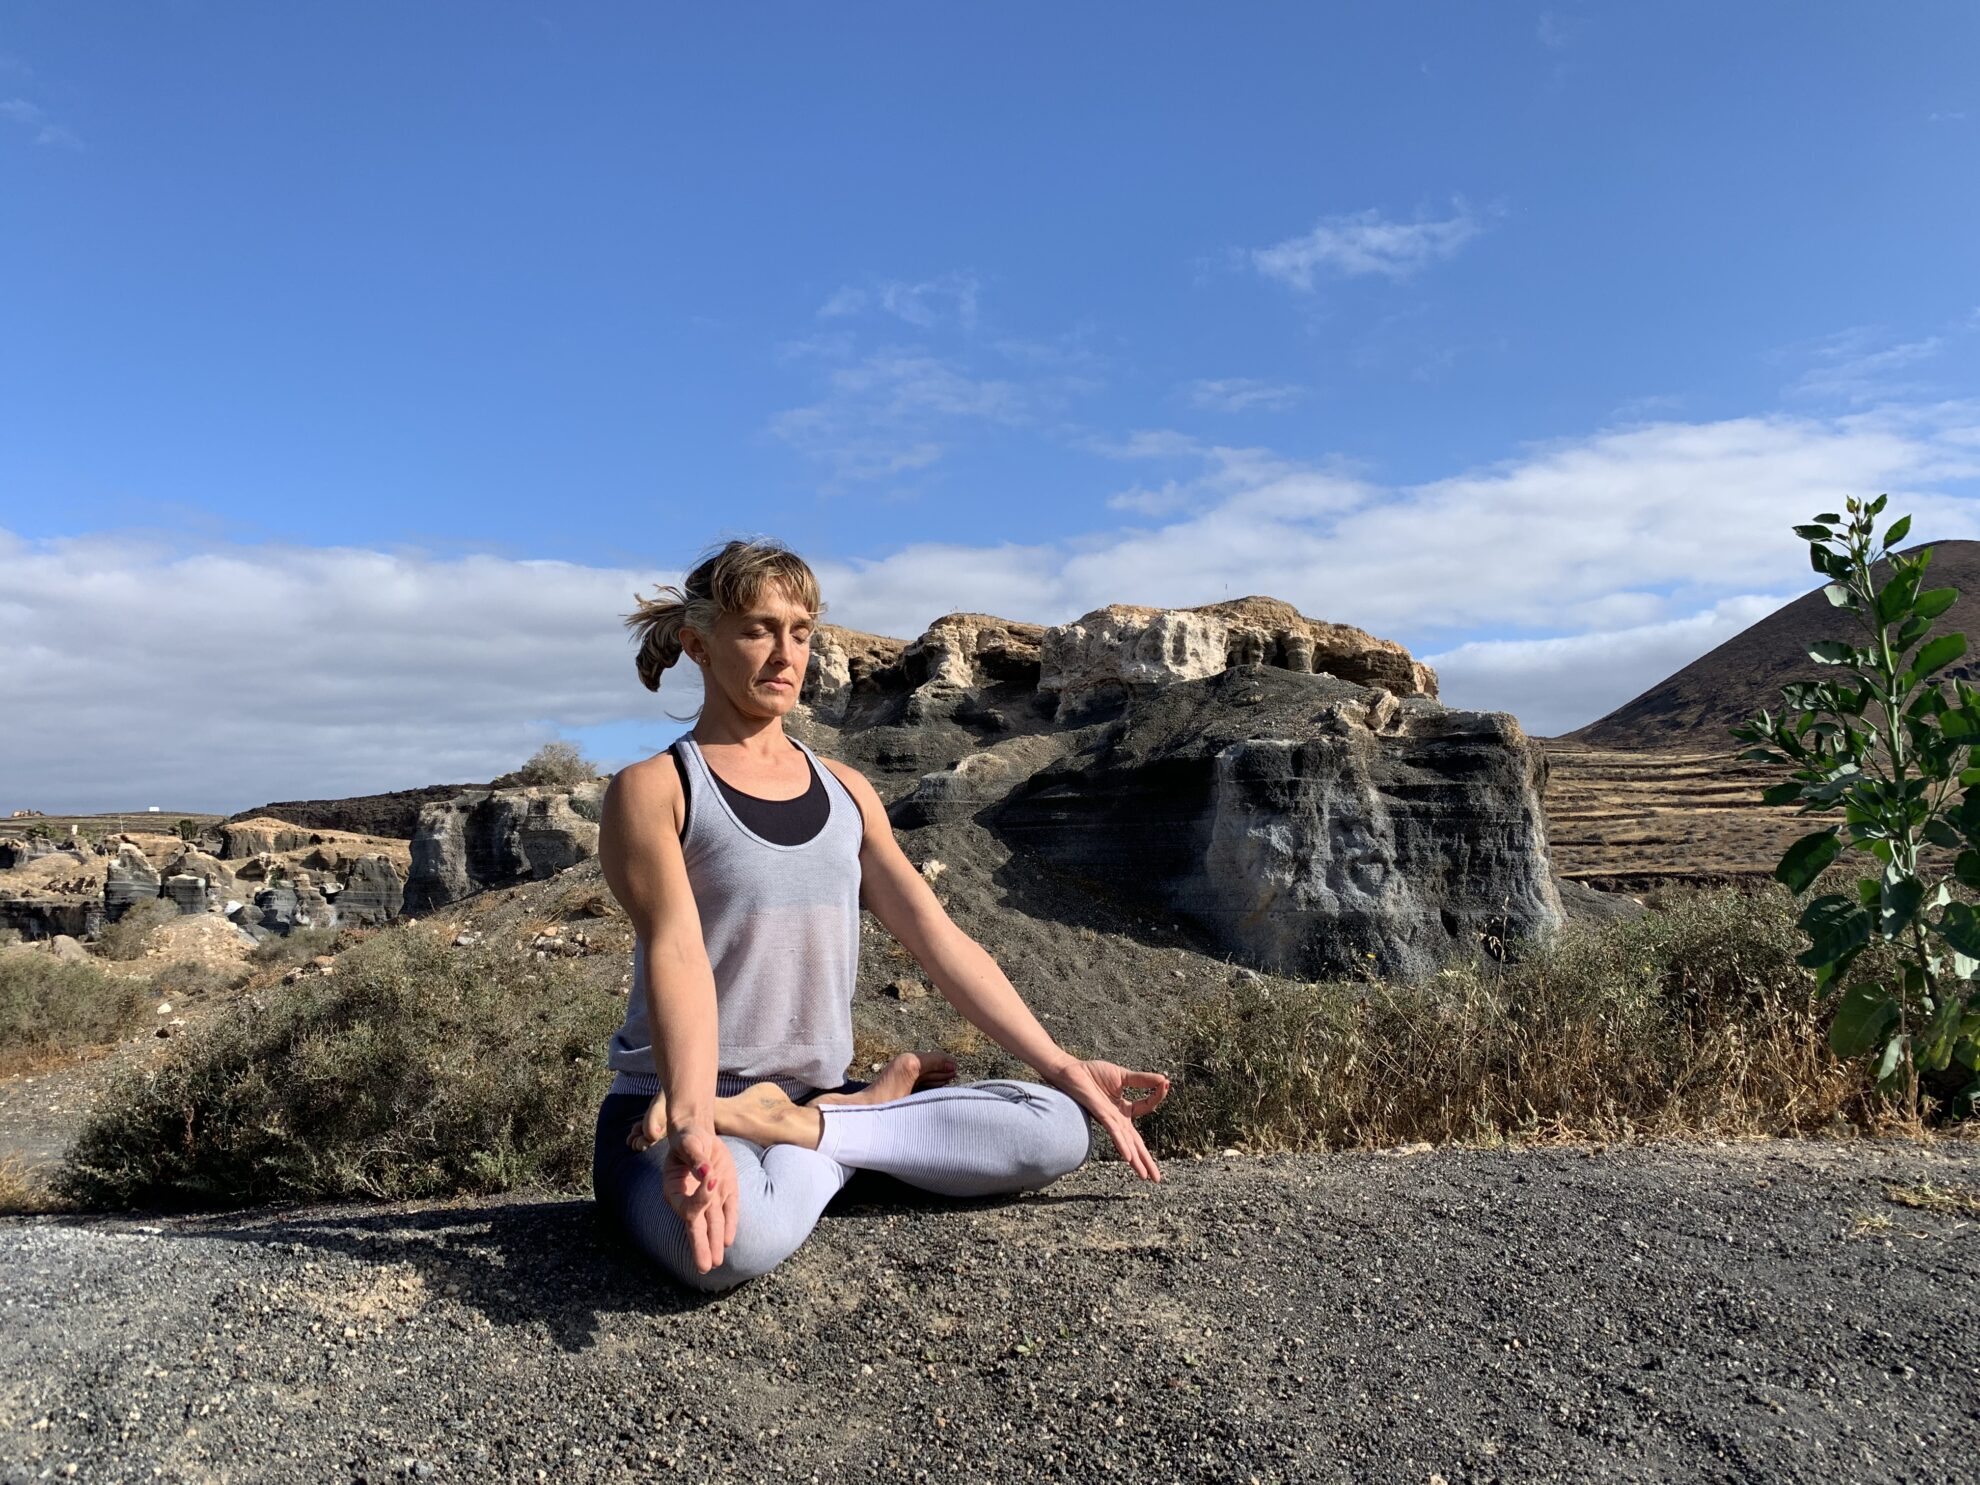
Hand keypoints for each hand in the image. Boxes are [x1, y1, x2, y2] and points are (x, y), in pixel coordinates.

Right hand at [654, 1122, 738, 1274]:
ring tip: (715, 1263)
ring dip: (714, 1242)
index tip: (712, 1178)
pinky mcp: (724, 1191)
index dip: (701, 1198)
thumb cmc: (688, 1139)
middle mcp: (690, 1198)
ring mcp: (708, 1197)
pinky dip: (728, 1225)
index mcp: (675, 1189)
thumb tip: (707, 1173)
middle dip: (700, 1246)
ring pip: (711, 1224)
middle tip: (705, 1267)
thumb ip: (697, 1159)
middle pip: (695, 1227)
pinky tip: (728, 1241)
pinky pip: (727, 1211)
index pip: (689, 1205)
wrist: (698, 1134)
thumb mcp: (689, 1143)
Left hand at [1044, 1059, 1170, 1181]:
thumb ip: (1143, 1080)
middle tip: (1157, 1179)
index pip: (1147, 1107)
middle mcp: (1117, 1118)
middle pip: (1136, 1142)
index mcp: (1123, 1109)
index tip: (1166, 1084)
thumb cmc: (1092, 1074)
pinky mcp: (1100, 1114)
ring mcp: (1109, 1118)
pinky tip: (1128, 1157)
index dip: (1158, 1096)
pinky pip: (1113, 1131)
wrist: (1070, 1071)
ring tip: (1145, 1176)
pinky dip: (1121, 1144)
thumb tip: (1164, 1079)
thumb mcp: (1123, 1076)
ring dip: (1136, 1160)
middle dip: (1147, 1161)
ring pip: (1126, 1142)